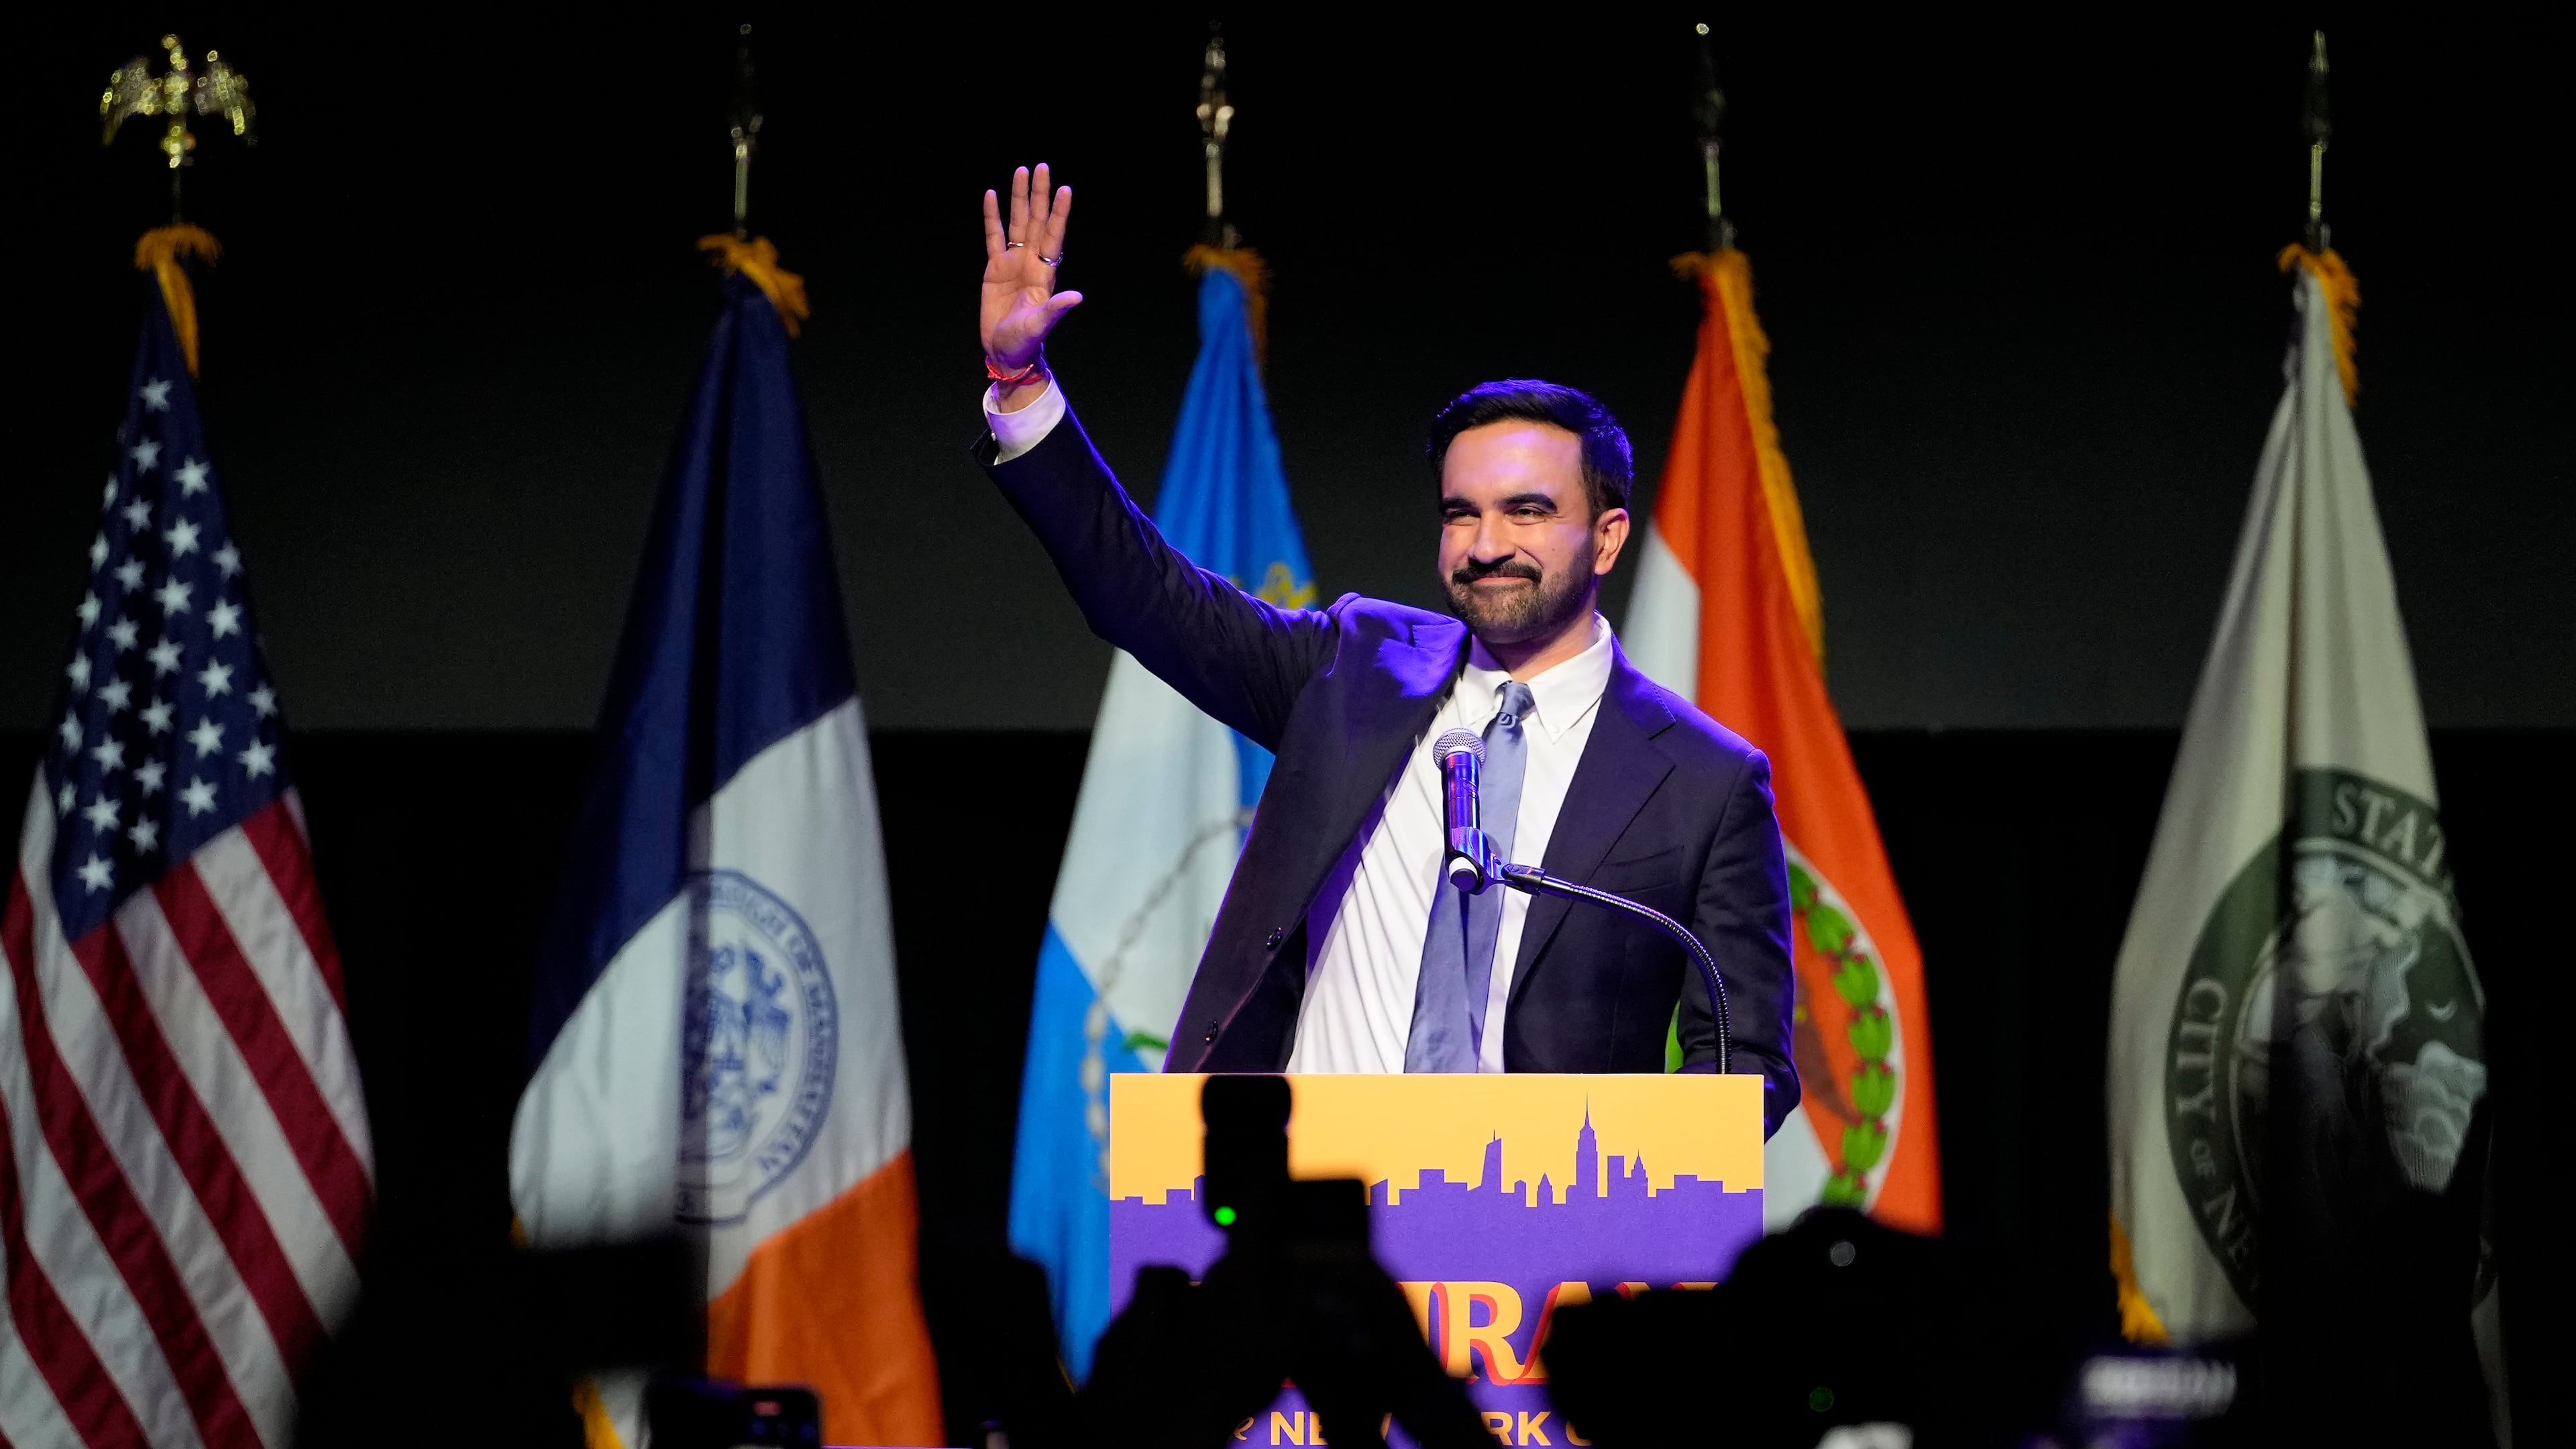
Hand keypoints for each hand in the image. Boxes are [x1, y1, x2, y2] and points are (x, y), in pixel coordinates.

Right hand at [981, 163, 1080, 377]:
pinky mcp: (994, 268)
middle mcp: (1031, 262)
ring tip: (1020, 171)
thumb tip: (1077, 297)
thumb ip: (1056, 309)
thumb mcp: (1040, 324)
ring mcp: (1013, 262)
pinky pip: (993, 236)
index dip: (1059, 213)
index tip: (1065, 189)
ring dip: (1019, 198)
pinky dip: (992, 216)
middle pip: (1036, 221)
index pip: (1053, 236)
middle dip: (1039, 194)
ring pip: (1016, 223)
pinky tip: (992, 195)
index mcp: (1045, 273)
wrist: (1005, 351)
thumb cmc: (1025, 341)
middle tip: (1041, 167)